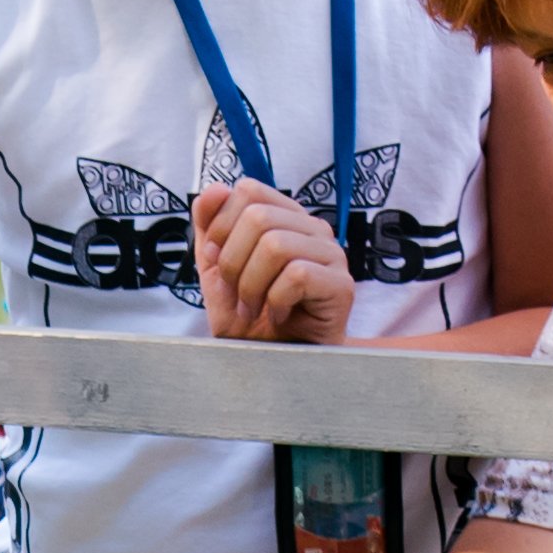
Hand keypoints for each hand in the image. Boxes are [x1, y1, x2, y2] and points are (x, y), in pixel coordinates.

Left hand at [187, 179, 353, 344]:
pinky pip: (297, 275)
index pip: (249, 190)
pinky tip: (279, 315)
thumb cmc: (249, 318)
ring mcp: (332, 255)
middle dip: (233, 262)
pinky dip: (276, 300)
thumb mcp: (215, 270)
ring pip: (276, 245)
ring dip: (251, 285)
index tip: (218, 262)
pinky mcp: (342, 285)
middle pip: (258, 217)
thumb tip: (213, 189)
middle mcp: (312, 229)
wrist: (271, 363)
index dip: (221, 225)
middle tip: (236, 294)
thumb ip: (210, 228)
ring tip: (254, 308)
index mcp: (285, 218)